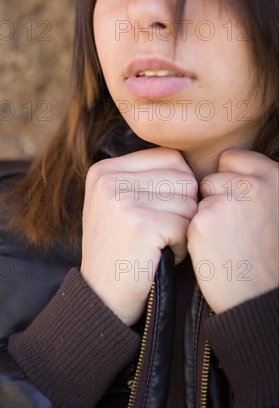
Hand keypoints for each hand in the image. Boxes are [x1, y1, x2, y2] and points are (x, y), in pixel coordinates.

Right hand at [80, 148, 196, 325]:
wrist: (101, 298)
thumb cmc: (119, 250)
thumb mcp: (116, 204)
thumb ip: (143, 177)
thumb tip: (187, 164)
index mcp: (104, 169)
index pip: (170, 158)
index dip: (179, 187)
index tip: (161, 211)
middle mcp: (109, 179)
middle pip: (183, 178)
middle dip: (184, 208)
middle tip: (161, 232)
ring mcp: (123, 200)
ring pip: (189, 202)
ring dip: (183, 228)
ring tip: (158, 244)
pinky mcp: (140, 224)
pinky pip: (186, 226)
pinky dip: (181, 246)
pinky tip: (160, 256)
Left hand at [187, 149, 278, 313]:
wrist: (263, 299)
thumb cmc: (271, 256)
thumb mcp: (276, 209)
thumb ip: (257, 185)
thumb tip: (227, 172)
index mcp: (273, 177)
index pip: (231, 158)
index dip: (228, 180)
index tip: (237, 203)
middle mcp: (251, 184)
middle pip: (211, 178)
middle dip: (215, 198)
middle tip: (235, 229)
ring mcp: (225, 201)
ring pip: (196, 199)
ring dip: (204, 216)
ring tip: (227, 242)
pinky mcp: (202, 222)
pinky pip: (188, 219)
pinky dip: (196, 234)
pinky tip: (216, 251)